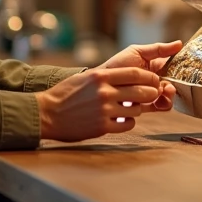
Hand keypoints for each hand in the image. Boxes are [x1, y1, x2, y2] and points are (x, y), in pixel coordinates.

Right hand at [35, 68, 160, 141]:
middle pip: (141, 91)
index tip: (154, 80)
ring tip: (132, 108)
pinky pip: (127, 124)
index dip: (149, 77)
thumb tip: (129, 76)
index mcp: (101, 76)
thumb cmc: (65, 94)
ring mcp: (104, 110)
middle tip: (153, 94)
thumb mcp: (85, 78)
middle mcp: (104, 92)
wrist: (47, 114)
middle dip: (151, 93)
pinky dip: (129, 122)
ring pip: (136, 109)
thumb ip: (105, 76)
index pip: (135, 73)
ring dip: (138, 109)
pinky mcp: (102, 127)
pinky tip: (123, 119)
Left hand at [98, 40, 181, 112]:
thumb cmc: (117, 64)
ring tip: (159, 93)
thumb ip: (158, 49)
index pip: (174, 69)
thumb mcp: (138, 52)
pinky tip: (157, 101)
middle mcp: (155, 81)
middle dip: (173, 86)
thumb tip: (180, 43)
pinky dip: (162, 105)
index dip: (179, 71)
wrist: (100, 83)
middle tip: (167, 86)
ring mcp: (151, 94)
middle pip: (173, 85)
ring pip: (168, 97)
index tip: (179, 71)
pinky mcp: (145, 106)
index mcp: (155, 67)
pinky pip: (160, 107)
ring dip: (168, 96)